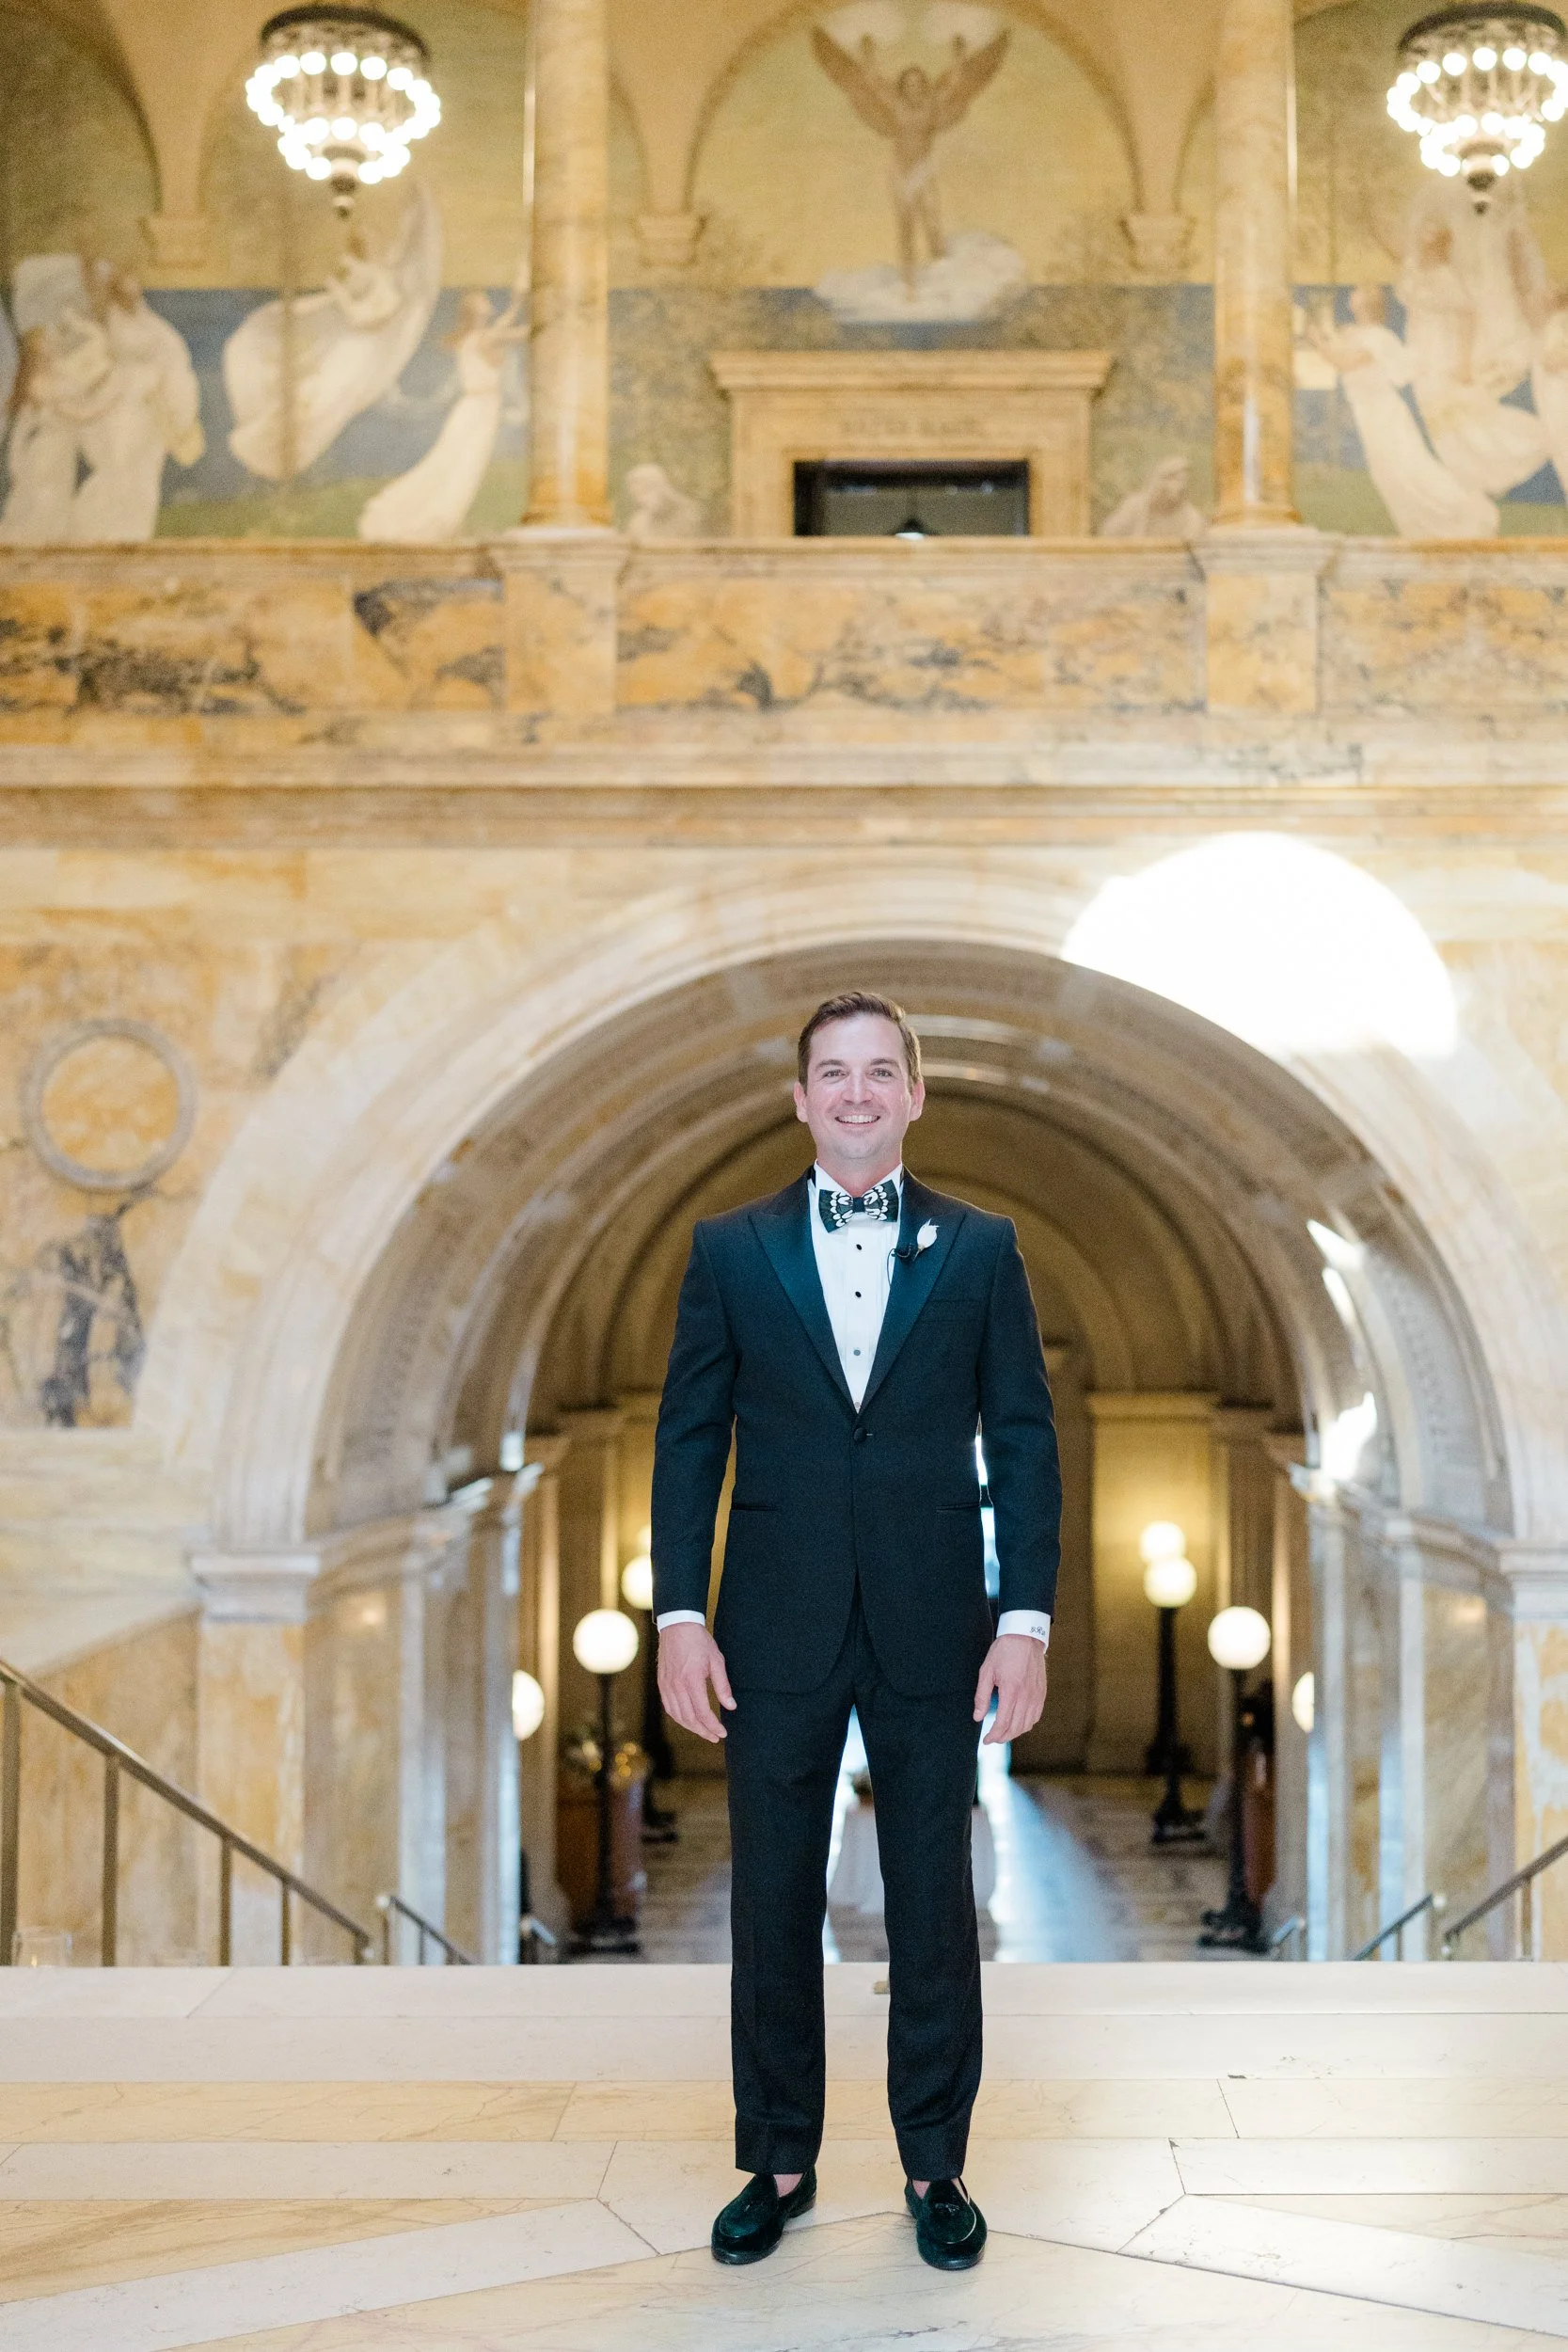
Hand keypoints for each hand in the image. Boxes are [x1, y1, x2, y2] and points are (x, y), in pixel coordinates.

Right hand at [657, 1621, 735, 1742]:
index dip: (713, 1726)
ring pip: (677, 1715)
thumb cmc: (699, 1642)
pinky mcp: (661, 1683)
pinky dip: (679, 1718)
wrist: (677, 1625)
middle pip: (689, 1718)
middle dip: (703, 1731)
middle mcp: (676, 1686)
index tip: (723, 1733)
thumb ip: (723, 1686)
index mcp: (691, 1680)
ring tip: (704, 1732)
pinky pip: (668, 1707)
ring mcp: (666, 1685)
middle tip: (715, 1737)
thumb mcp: (717, 1661)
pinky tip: (688, 1720)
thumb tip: (731, 1706)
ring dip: (691, 1727)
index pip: (703, 1712)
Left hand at [973, 1633, 1046, 1745]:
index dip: (993, 1735)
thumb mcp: (986, 1671)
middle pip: (1015, 1728)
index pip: (1003, 1723)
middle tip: (993, 1739)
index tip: (986, 1740)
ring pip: (1027, 1725)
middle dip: (1002, 1738)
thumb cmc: (1004, 1652)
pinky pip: (1036, 1716)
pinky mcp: (1042, 1693)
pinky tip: (1018, 1723)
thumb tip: (978, 1717)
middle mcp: (1026, 1696)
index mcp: (1011, 1691)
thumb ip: (982, 1697)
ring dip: (1014, 1733)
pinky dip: (1026, 1724)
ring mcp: (1036, 1695)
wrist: (1025, 1636)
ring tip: (1003, 1733)